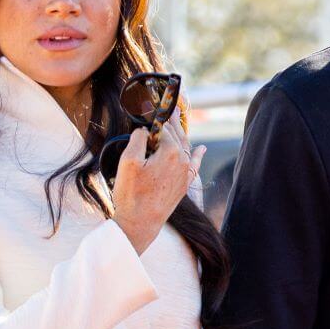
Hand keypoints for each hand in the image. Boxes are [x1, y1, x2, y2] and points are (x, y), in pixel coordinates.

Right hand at [112, 119, 205, 254]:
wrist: (140, 223)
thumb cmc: (132, 194)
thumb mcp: (128, 161)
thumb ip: (138, 138)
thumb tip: (145, 130)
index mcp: (171, 151)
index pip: (164, 127)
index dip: (156, 117)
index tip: (152, 105)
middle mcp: (183, 160)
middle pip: (177, 135)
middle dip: (171, 121)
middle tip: (169, 107)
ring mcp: (186, 173)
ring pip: (185, 147)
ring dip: (180, 134)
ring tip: (176, 120)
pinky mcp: (184, 185)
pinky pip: (194, 164)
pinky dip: (197, 154)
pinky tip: (202, 148)